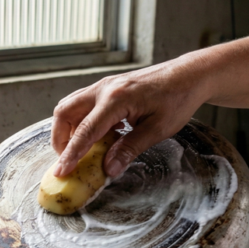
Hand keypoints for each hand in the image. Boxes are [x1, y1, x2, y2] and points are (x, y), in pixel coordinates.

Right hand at [51, 59, 210, 177]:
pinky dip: (79, 121)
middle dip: (60, 139)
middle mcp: (104, 89)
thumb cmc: (178, 99)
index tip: (61, 171)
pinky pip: (82, 103)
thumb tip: (108, 169)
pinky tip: (97, 135)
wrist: (188, 75)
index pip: (85, 130)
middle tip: (68, 160)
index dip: (71, 154)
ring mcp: (103, 86)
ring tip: (79, 149)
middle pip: (64, 112)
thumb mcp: (158, 129)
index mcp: (117, 99)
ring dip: (67, 129)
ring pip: (69, 106)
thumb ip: (130, 148)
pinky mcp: (106, 87)